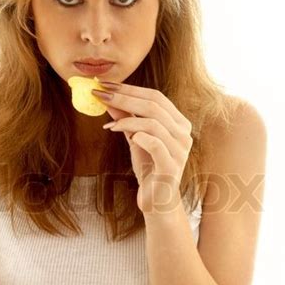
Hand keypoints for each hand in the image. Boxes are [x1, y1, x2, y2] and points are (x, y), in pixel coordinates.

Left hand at [92, 82, 192, 214]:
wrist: (157, 200)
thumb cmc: (149, 168)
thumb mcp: (135, 139)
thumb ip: (126, 119)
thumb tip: (108, 98)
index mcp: (179, 122)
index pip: (156, 96)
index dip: (130, 89)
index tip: (105, 85)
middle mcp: (184, 133)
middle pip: (154, 105)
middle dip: (124, 98)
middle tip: (100, 95)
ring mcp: (180, 149)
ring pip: (153, 122)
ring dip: (126, 119)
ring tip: (109, 123)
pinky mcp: (172, 166)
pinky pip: (154, 143)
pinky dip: (136, 136)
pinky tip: (124, 136)